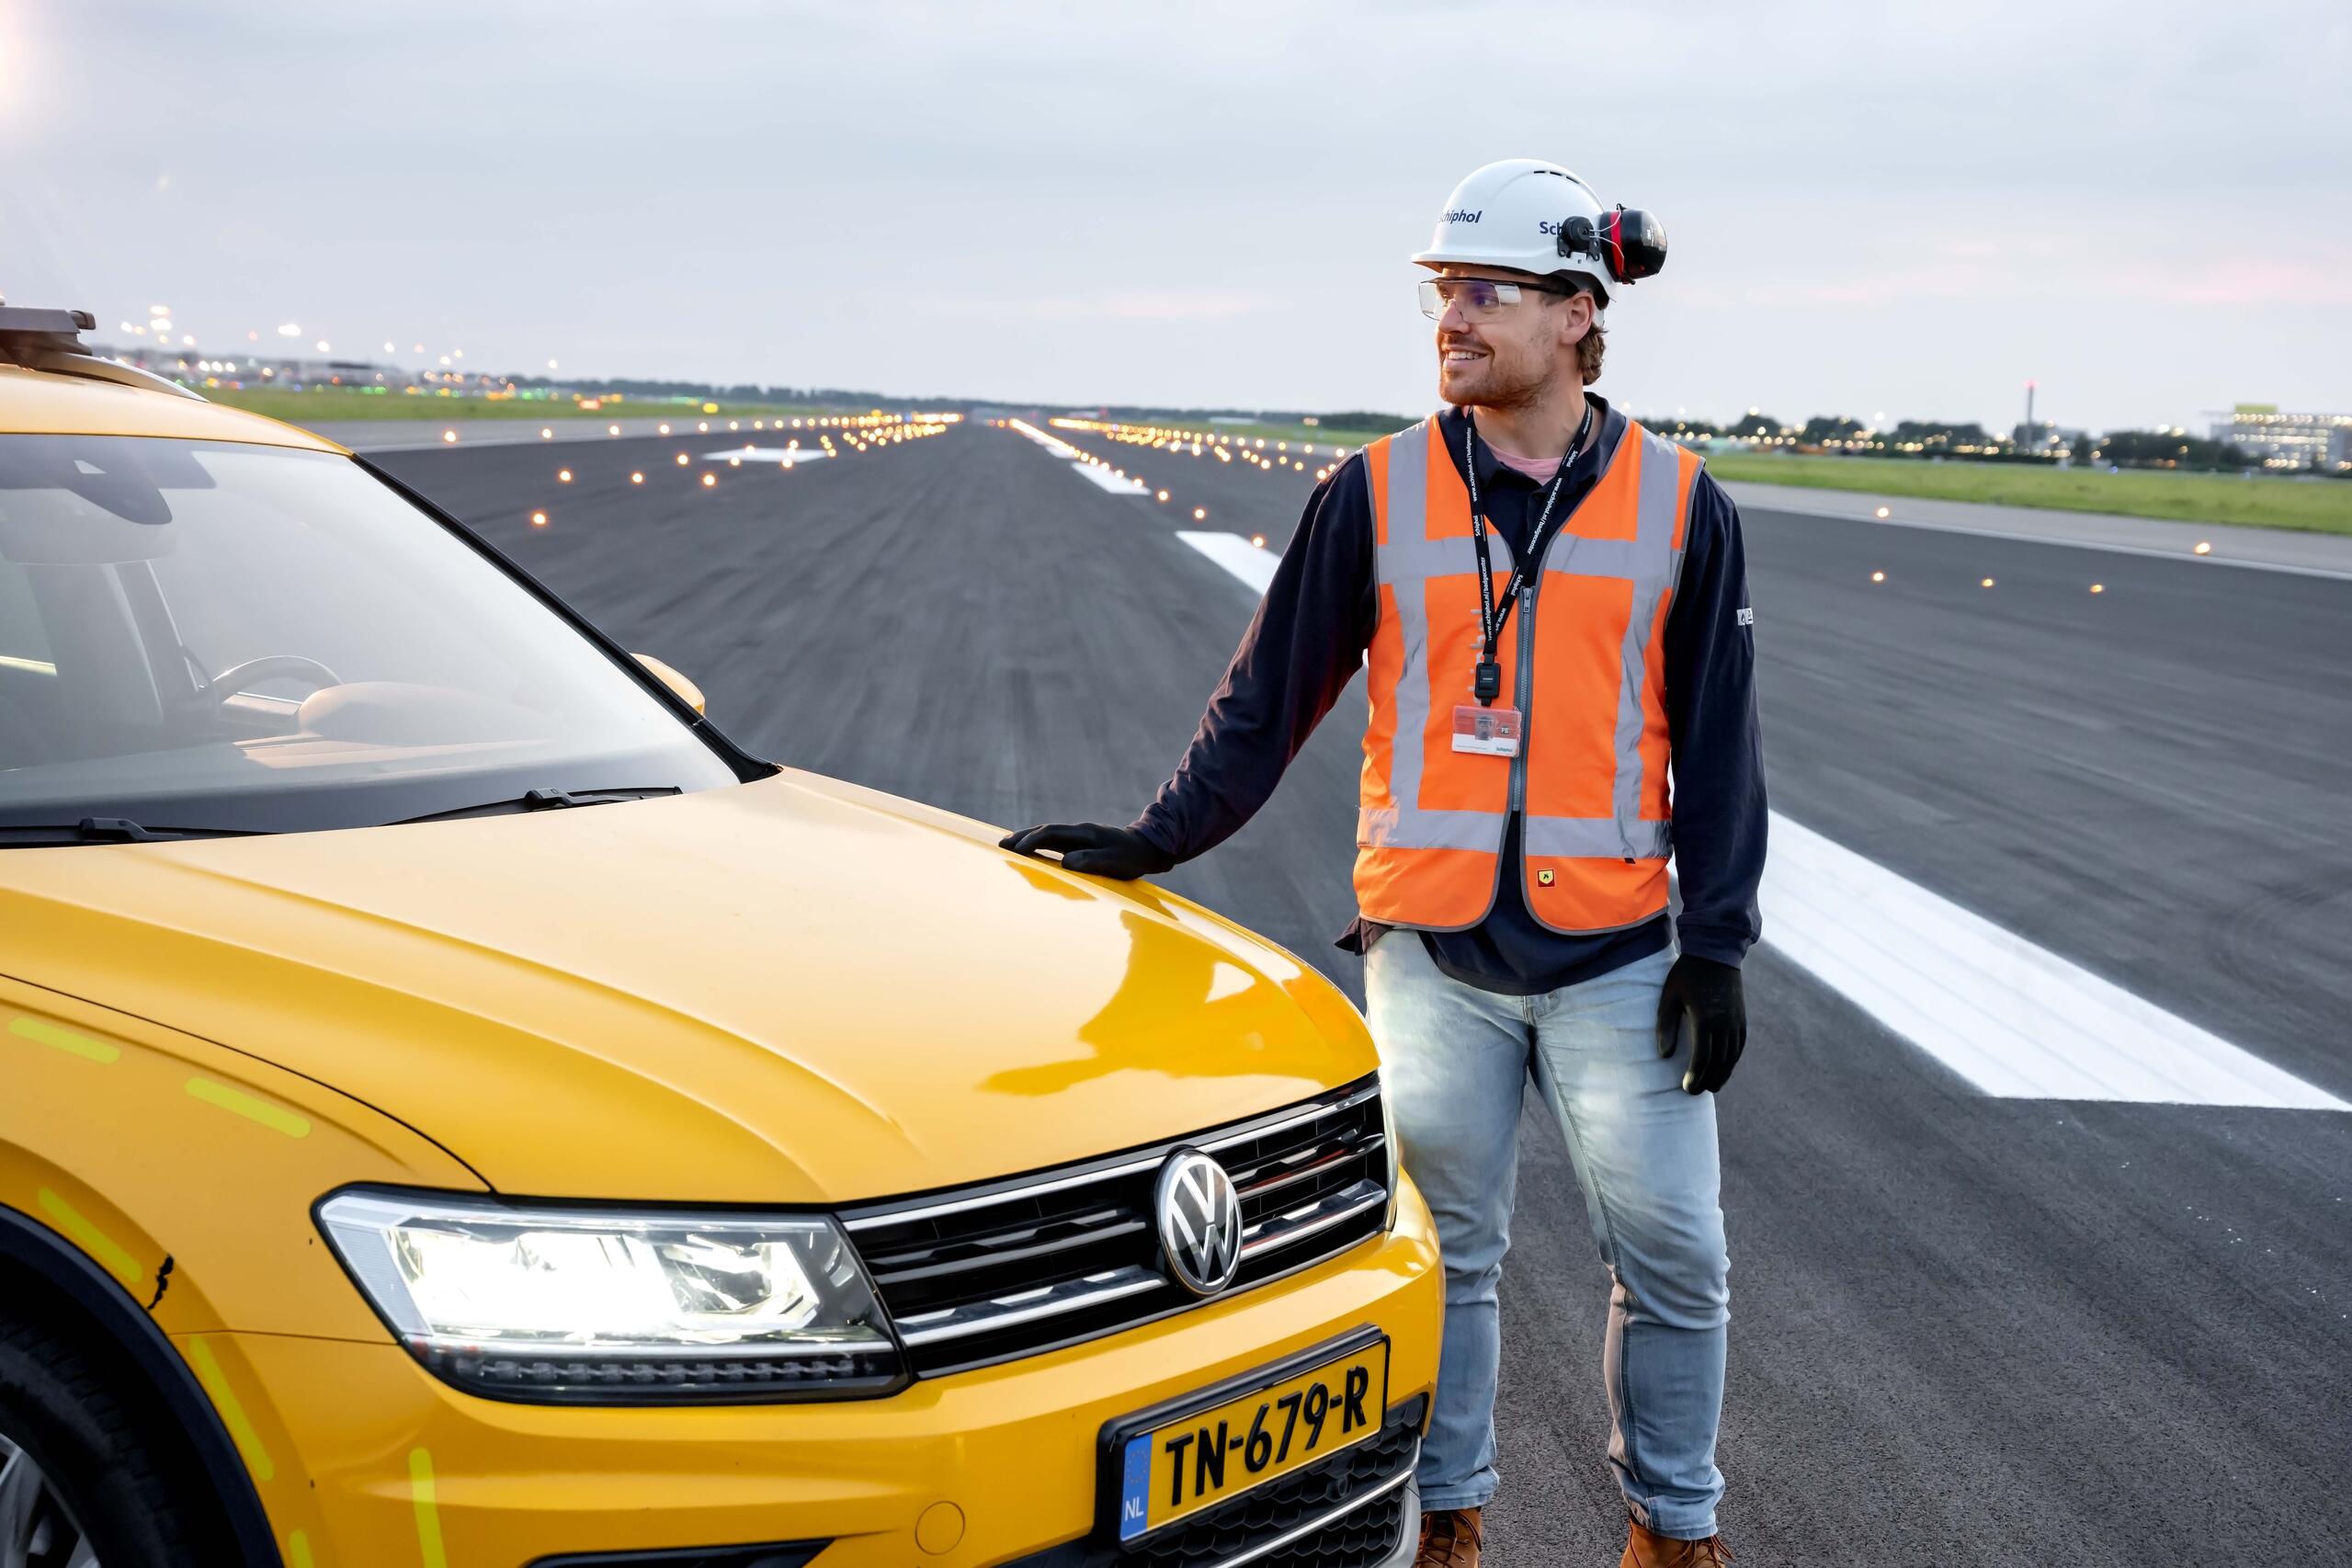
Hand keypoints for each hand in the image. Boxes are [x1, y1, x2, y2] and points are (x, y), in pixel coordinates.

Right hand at [998, 822, 1173, 880]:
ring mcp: (1079, 836)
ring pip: (1047, 835)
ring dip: (1027, 840)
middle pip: (1044, 831)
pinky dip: (1038, 844)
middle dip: (1021, 838)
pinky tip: (1030, 852)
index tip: (1016, 851)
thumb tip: (1066, 863)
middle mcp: (1079, 831)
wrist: (1148, 847)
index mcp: (1085, 834)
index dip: (1032, 841)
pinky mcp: (1080, 842)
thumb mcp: (1115, 862)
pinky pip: (1054, 841)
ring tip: (1007, 847)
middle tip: (1000, 846)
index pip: (1051, 834)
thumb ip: (1092, 861)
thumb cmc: (1132, 858)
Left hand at [1656, 954, 1745, 1094]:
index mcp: (1706, 1019)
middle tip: (1694, 1092)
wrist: (1715, 953)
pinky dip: (1732, 1061)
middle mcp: (1725, 1023)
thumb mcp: (1669, 997)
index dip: (1695, 1076)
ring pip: (1732, 1057)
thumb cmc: (1686, 974)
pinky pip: (1739, 1046)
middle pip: (1720, 1062)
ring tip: (1710, 1087)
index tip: (1686, 1088)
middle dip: (1708, 1080)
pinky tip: (1724, 1068)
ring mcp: (1737, 1021)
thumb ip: (1666, 1027)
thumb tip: (1664, 1056)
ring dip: (1722, 1074)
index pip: (1703, 1058)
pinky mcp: (1742, 1018)